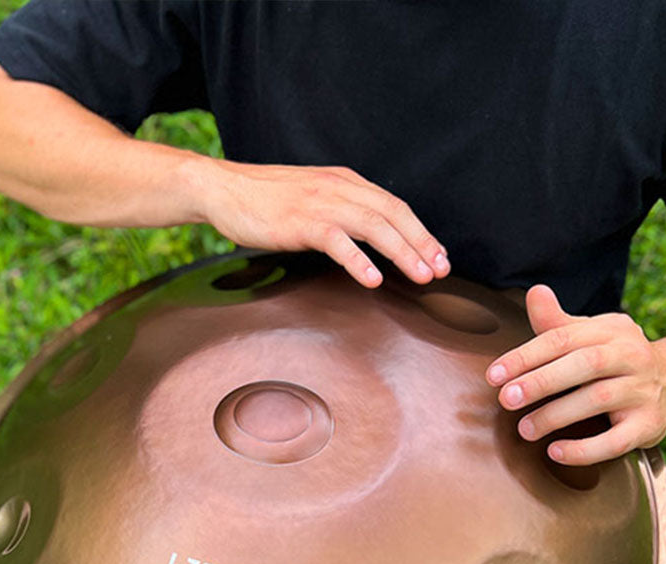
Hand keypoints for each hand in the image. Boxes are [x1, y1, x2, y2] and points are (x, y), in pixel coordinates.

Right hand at [198, 160, 449, 287]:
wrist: (223, 189)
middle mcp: (339, 188)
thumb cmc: (264, 201)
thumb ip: (339, 212)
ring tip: (421, 275)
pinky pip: (337, 241)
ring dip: (402, 252)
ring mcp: (320, 203)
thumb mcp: (311, 199)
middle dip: (422, 243)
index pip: (394, 206)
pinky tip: (372, 278)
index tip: (439, 256)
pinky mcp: (300, 222)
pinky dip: (358, 259)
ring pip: (373, 226)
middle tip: (441, 270)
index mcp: (345, 182)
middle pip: (393, 214)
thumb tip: (364, 239)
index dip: (420, 232)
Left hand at [484, 285, 665, 464]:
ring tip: (525, 429)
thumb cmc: (616, 358)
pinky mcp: (649, 425)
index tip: (494, 375)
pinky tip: (556, 452)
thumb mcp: (591, 335)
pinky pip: (616, 441)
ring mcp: (643, 391)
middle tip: (506, 399)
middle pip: (585, 364)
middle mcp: (631, 356)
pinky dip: (585, 450)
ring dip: (556, 415)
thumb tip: (534, 293)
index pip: (564, 338)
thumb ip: (557, 323)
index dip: (526, 356)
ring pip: (598, 400)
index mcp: (610, 331)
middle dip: (541, 381)